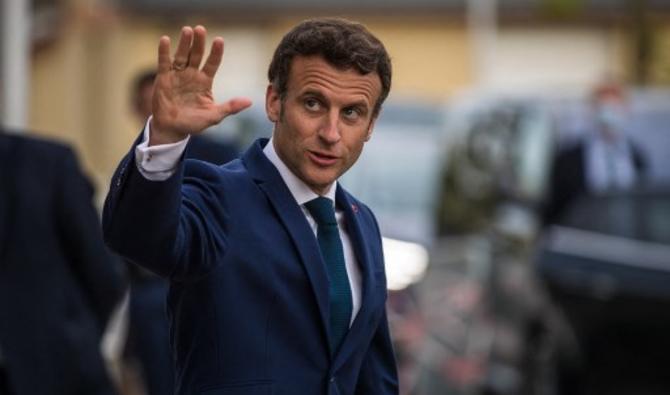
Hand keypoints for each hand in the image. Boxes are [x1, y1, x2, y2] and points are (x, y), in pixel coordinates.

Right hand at [150, 25, 251, 144]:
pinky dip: (164, 51)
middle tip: (200, 29)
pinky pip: (164, 62)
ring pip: (181, 55)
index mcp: (205, 82)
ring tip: (187, 30)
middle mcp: (192, 75)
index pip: (212, 63)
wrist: (172, 129)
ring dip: (184, 43)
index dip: (216, 52)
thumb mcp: (214, 116)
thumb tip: (250, 101)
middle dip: (199, 43)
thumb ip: (230, 107)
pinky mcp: (164, 78)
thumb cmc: (194, 123)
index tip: (219, 40)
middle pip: (196, 55)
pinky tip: (165, 40)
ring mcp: (177, 75)